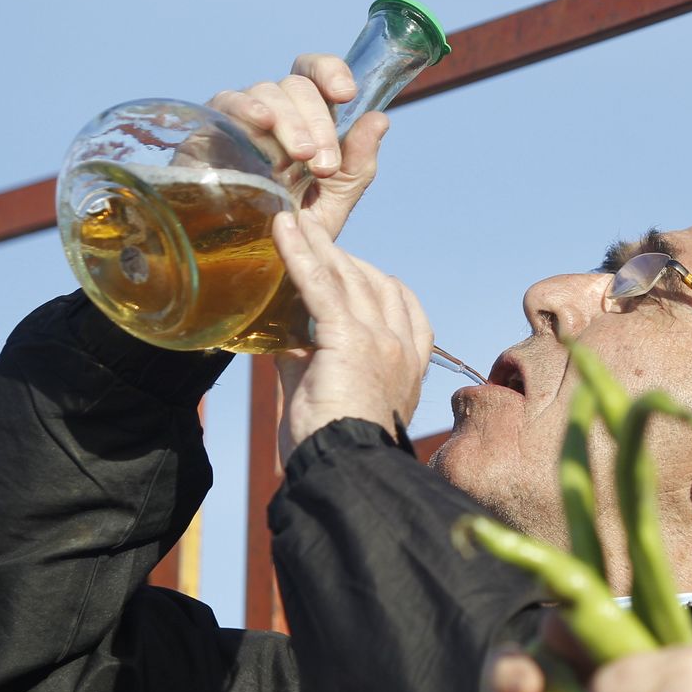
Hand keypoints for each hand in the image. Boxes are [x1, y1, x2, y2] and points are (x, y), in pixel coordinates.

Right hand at [208, 53, 388, 237]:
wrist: (252, 257)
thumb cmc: (295, 225)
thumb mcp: (337, 199)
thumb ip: (359, 162)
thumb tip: (380, 118)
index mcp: (309, 117)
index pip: (317, 72)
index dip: (331, 71)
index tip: (346, 94)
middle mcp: (277, 109)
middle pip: (297, 85)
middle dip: (318, 121)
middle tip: (324, 164)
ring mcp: (243, 115)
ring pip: (267, 92)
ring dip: (290, 122)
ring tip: (300, 159)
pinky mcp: (212, 127)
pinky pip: (228, 102)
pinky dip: (247, 107)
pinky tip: (263, 121)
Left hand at [272, 211, 430, 452]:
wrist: (344, 472)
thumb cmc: (334, 450)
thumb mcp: (328, 398)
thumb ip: (310, 363)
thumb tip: (282, 339)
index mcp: (409, 365)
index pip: (403, 306)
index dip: (376, 281)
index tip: (350, 268)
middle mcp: (402, 346)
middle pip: (374, 283)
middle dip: (342, 256)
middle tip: (310, 231)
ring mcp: (380, 339)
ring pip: (348, 277)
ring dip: (319, 244)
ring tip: (293, 219)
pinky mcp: (349, 338)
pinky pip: (322, 284)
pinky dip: (301, 253)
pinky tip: (283, 230)